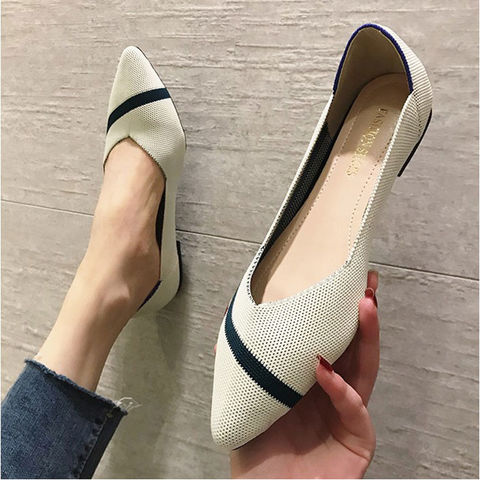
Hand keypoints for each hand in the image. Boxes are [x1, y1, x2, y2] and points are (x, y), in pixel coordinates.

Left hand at [229, 270, 379, 478]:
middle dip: (362, 315)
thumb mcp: (245, 401)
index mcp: (311, 382)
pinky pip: (354, 410)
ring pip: (364, 371)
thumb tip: (226, 333)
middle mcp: (334, 394)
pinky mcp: (356, 441)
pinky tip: (323, 369)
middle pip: (354, 348)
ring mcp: (347, 416)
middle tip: (365, 283)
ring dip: (365, 337)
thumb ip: (242, 369)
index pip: (330, 341)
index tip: (339, 282)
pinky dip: (340, 389)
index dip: (336, 313)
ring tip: (364, 305)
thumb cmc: (256, 450)